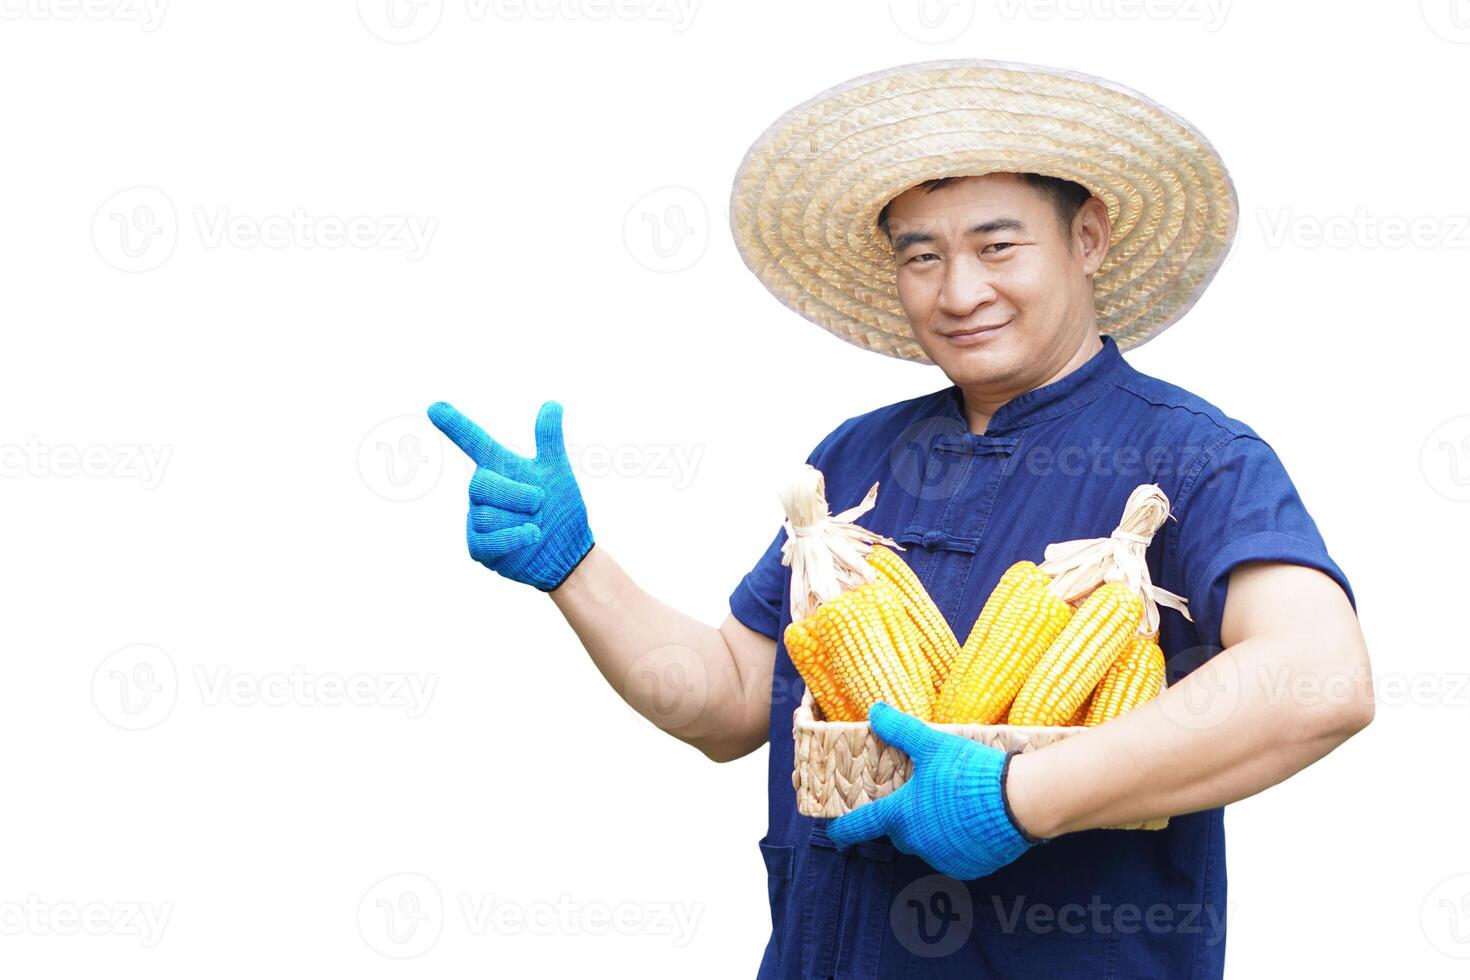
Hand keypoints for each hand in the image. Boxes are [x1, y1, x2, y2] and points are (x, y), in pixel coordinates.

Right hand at [427, 400, 593, 591]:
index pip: (473, 441)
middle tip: (540, 502)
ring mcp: (477, 518)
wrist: (566, 551)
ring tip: (537, 525)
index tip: (435, 407)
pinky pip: (487, 540)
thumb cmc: (560, 509)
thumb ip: (549, 440)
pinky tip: (530, 536)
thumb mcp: (558, 472)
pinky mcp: (478, 547)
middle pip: (481, 484)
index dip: (455, 425)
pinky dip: (513, 538)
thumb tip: (553, 404)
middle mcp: (483, 490)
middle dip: (517, 494)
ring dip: (521, 520)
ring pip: (486, 514)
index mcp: (499, 467)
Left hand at [825, 702, 1045, 879]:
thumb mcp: (932, 744)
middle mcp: (917, 843)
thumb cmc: (969, 772)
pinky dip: (957, 842)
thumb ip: (899, 729)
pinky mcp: (970, 867)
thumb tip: (874, 710)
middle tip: (920, 797)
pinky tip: (972, 822)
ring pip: (928, 844)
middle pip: (899, 832)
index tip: (835, 832)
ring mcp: (944, 858)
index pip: (861, 825)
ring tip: (953, 805)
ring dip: (933, 830)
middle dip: (904, 819)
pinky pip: (955, 855)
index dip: (844, 829)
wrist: (1019, 802)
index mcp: (901, 815)